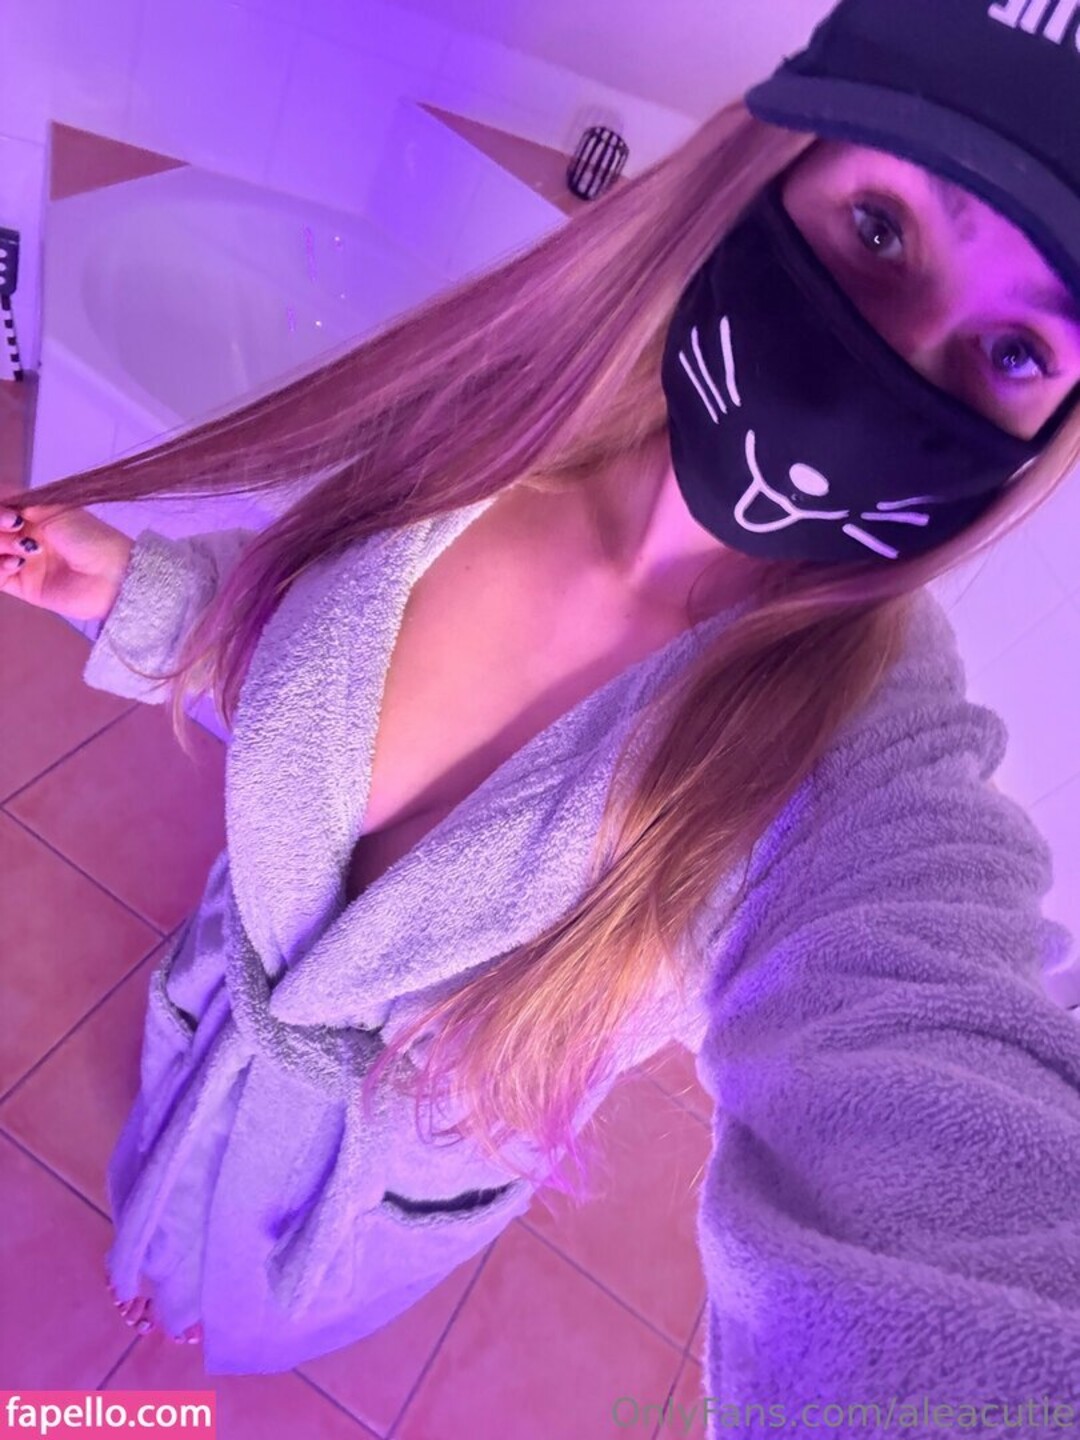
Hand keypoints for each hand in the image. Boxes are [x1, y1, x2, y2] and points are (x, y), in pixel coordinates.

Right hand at [0, 504, 134, 621]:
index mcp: (34, 513)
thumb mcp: (57, 511)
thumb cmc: (91, 538)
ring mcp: (22, 560)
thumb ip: (23, 504)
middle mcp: (24, 535)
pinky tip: (16, 565)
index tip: (11, 517)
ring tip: (21, 552)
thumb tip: (2, 502)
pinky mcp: (22, 585)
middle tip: (16, 531)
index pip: (1, 504)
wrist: (111, 576)